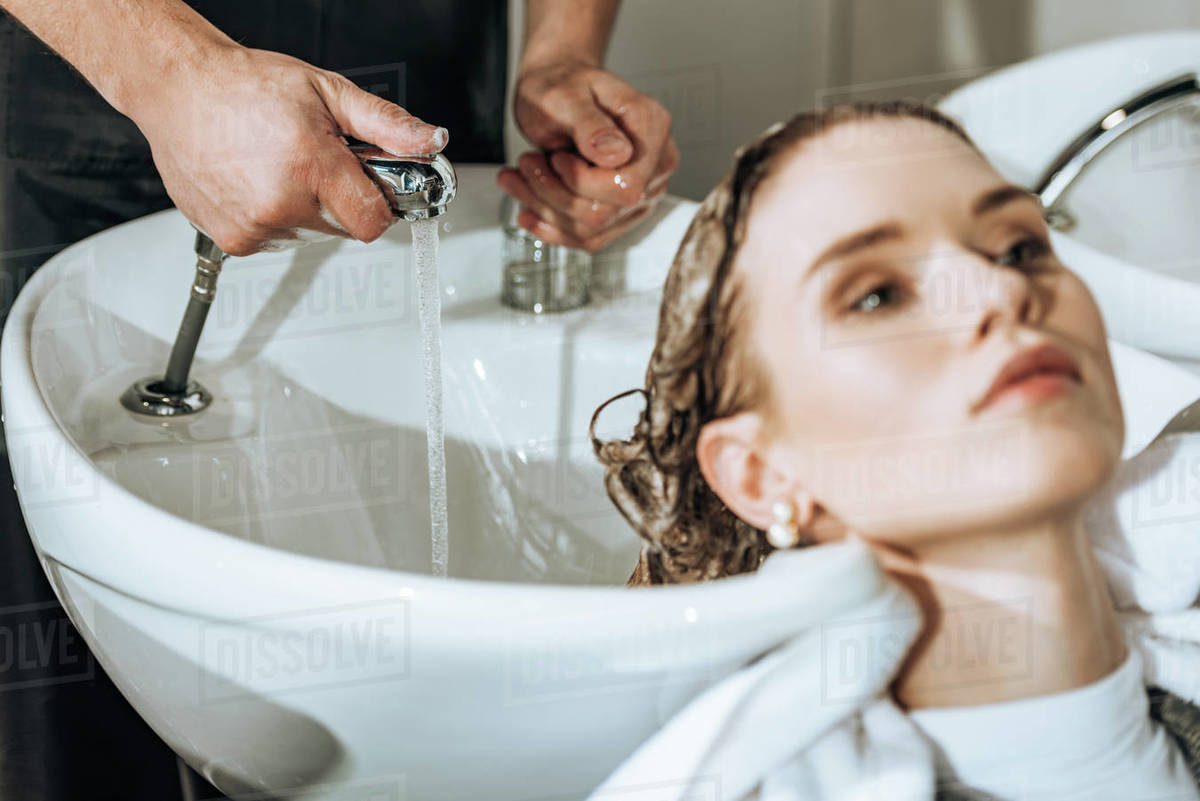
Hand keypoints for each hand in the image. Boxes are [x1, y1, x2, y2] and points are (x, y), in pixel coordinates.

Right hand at [128, 44, 447, 256]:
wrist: (178, 88)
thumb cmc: (246, 86)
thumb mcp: (328, 92)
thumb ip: (386, 124)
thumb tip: (431, 140)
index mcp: (311, 167)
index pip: (373, 222)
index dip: (377, 204)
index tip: (369, 186)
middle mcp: (281, 203)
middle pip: (344, 228)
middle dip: (340, 200)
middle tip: (316, 162)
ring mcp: (255, 226)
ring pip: (310, 235)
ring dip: (306, 209)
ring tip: (280, 167)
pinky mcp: (233, 240)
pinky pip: (276, 239)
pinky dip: (275, 217)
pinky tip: (256, 182)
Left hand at [498, 61, 678, 251]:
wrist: (557, 89)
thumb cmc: (562, 84)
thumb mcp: (566, 95)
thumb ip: (590, 123)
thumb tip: (616, 153)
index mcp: (651, 128)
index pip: (627, 186)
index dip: (583, 182)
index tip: (557, 158)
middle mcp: (655, 162)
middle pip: (606, 212)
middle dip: (553, 194)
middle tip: (527, 163)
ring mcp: (642, 190)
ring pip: (592, 229)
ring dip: (545, 209)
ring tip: (522, 176)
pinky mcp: (622, 210)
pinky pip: (589, 238)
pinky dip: (551, 227)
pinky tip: (529, 210)